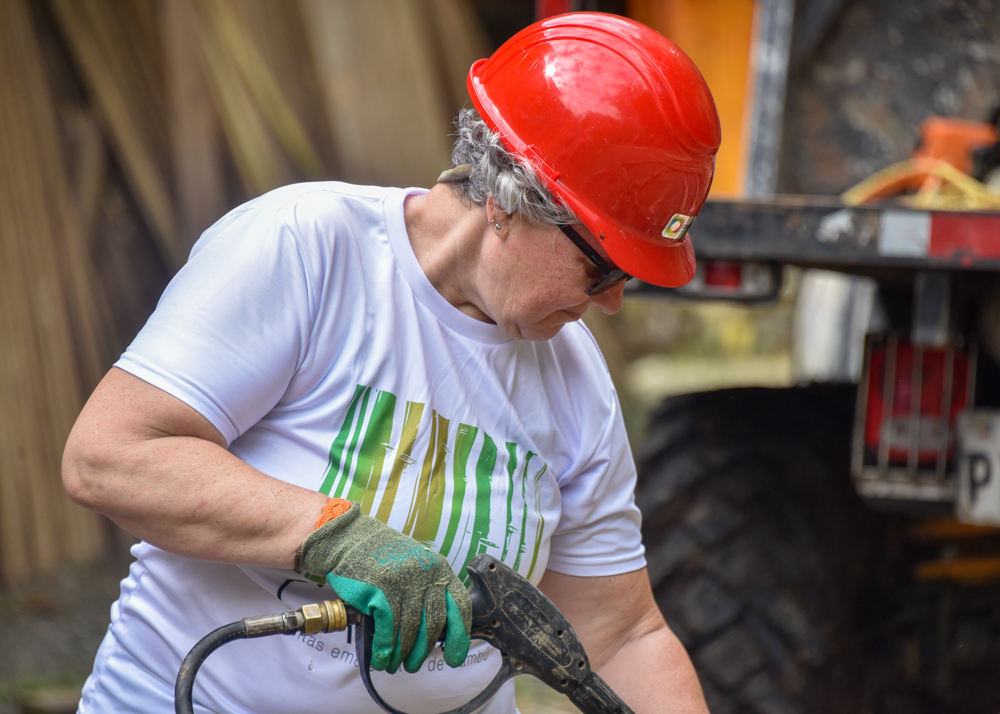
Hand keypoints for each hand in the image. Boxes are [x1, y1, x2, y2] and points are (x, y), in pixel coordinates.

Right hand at [297, 501, 471, 672]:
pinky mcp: (382, 590)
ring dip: (401, 655)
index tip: (453, 657)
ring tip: (394, 665)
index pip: (460, 606)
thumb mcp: (416, 565)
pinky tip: (381, 658)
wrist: (350, 539)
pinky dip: (385, 648)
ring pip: (410, 630)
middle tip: (413, 665)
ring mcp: (404, 582)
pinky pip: (388, 628)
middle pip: (434, 624)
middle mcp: (427, 575)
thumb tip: (437, 633)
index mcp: (440, 569)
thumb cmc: (383, 557)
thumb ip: (430, 591)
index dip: (460, 636)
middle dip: (423, 651)